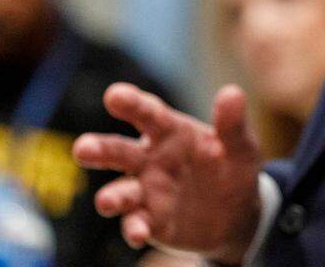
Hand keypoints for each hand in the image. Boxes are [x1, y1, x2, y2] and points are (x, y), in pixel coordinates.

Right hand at [73, 84, 262, 263]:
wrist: (238, 214)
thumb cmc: (233, 168)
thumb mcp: (241, 146)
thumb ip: (233, 124)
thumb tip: (232, 92)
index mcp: (171, 132)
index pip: (148, 114)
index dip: (132, 103)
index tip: (115, 95)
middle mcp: (150, 159)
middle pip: (119, 151)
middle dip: (99, 149)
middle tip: (83, 148)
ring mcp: (146, 192)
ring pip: (119, 192)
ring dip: (111, 196)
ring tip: (108, 201)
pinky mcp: (149, 221)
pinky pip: (135, 223)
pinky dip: (134, 228)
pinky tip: (139, 232)